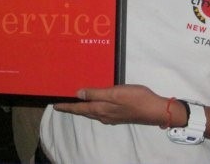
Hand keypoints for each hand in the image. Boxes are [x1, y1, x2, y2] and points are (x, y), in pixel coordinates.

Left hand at [54, 84, 168, 125]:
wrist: (155, 110)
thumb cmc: (136, 99)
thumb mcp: (114, 93)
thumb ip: (96, 93)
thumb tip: (78, 94)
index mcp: (101, 109)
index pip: (79, 109)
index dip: (67, 106)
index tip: (55, 105)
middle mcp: (104, 115)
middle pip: (84, 112)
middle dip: (73, 108)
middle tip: (62, 103)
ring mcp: (112, 116)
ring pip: (92, 112)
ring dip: (83, 108)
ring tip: (76, 102)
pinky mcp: (119, 114)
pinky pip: (100, 111)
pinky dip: (93, 106)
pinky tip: (95, 102)